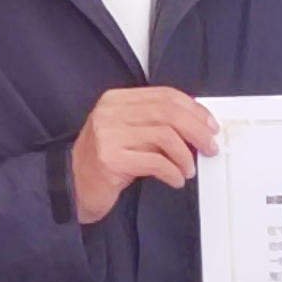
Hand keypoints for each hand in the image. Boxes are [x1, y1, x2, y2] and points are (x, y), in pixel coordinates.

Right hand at [70, 86, 218, 223]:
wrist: (72, 186)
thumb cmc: (104, 162)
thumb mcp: (127, 133)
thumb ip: (154, 123)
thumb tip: (196, 125)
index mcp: (116, 100)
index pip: (164, 96)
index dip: (193, 109)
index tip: (210, 125)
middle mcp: (110, 113)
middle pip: (168, 113)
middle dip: (197, 130)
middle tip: (210, 146)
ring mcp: (108, 135)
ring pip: (165, 136)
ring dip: (185, 155)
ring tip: (189, 169)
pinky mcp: (110, 160)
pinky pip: (155, 162)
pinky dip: (172, 172)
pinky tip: (176, 179)